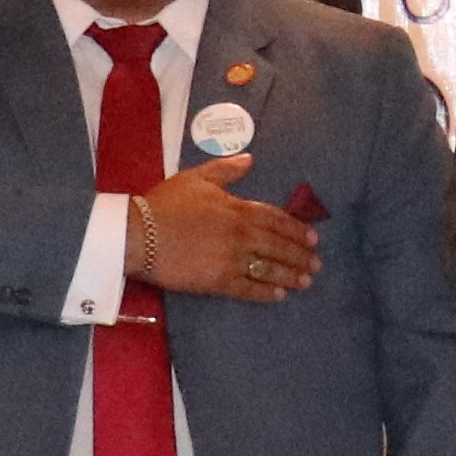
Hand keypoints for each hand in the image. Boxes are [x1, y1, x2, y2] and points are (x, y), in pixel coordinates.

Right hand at [131, 152, 320, 302]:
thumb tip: (250, 159)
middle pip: (278, 245)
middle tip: (316, 264)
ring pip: (268, 268)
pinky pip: (247, 288)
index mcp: (238, 208)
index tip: (312, 238)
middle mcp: (240, 234)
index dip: (296, 229)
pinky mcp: (217, 281)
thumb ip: (225, 170)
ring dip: (290, 275)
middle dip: (299, 255)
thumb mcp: (196, 178)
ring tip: (305, 281)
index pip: (275, 218)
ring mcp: (231, 259)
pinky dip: (265, 293)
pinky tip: (279, 296)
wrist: (139, 234)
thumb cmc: (165, 204)